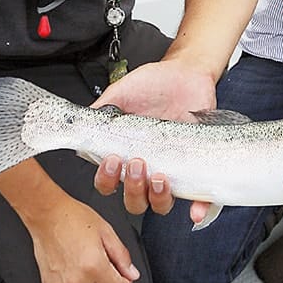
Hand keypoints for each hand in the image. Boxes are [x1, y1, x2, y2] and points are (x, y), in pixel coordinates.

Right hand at [27, 191, 139, 282]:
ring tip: (87, 264)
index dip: (124, 281)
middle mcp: (77, 281)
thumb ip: (122, 256)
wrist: (47, 215)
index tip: (121, 273)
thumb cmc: (73, 218)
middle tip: (106, 269)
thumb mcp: (106, 231)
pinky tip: (75, 268)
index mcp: (94, 266)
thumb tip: (132, 274)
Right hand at [92, 60, 217, 215]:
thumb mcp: (122, 92)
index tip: (111, 161)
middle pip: (133, 200)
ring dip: (158, 198)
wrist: (186, 73)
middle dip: (132, 188)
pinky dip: (199, 208)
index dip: (107, 180)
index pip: (109, 183)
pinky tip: (196, 209)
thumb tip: (83, 124)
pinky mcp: (196, 169)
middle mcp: (147, 168)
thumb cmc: (153, 84)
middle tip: (137, 163)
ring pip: (160, 204)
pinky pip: (200, 199)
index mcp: (126, 155)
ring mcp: (172, 171)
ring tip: (160, 176)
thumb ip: (101, 110)